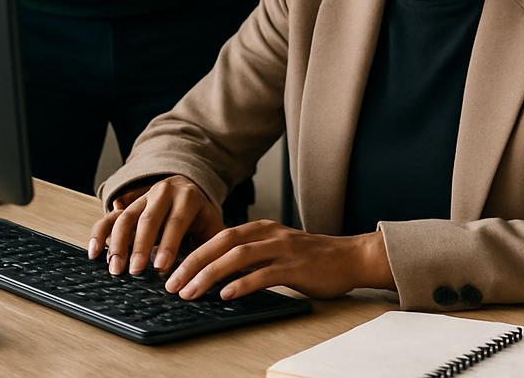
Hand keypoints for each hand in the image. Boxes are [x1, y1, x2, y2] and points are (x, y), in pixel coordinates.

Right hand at [90, 175, 224, 275]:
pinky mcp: (127, 206)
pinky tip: (93, 253)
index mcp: (187, 197)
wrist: (189, 190)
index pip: (176, 221)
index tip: (161, 268)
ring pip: (126, 218)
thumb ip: (215, 245)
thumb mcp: (213, 226)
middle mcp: (162, 193)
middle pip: (148, 219)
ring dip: (118, 245)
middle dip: (141, 247)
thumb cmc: (202, 218)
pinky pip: (109, 218)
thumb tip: (221, 272)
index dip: (168, 245)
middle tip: (136, 272)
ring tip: (116, 269)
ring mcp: (142, 197)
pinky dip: (98, 234)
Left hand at [161, 220, 392, 300]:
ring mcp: (283, 249)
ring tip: (191, 292)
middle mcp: (270, 234)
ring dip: (210, 274)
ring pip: (238, 257)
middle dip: (194, 262)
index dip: (194, 252)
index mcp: (263, 229)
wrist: (351, 257)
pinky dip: (242, 284)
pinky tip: (226, 295)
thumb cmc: (313, 258)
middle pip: (223, 242)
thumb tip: (220, 272)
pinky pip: (263, 274)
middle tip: (173, 284)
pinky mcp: (296, 268)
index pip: (220, 236)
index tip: (174, 271)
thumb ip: (254, 255)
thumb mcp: (279, 250)